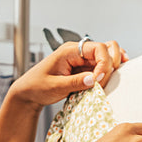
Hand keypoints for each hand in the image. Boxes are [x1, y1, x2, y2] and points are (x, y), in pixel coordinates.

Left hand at [8, 38, 126, 108]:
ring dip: (113, 66)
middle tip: (103, 82)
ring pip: (107, 55)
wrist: (28, 93)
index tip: (98, 80)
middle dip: (110, 65)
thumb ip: (75, 82)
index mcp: (69, 51)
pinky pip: (102, 65)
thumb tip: (94, 79)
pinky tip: (114, 75)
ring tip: (111, 79)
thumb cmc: (36, 86)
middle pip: (107, 48)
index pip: (97, 48)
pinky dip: (110, 69)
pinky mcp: (84, 69)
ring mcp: (82, 60)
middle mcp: (78, 52)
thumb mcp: (55, 86)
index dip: (104, 63)